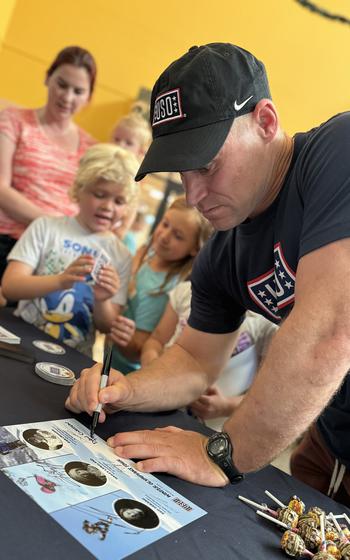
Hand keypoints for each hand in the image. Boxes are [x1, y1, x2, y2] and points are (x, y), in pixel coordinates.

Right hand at [59, 255, 93, 289]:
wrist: (59, 282)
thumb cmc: (70, 277)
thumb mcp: (78, 273)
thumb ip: (85, 271)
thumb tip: (93, 268)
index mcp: (74, 264)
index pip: (80, 258)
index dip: (86, 256)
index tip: (93, 256)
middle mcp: (71, 266)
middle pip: (78, 262)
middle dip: (86, 261)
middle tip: (93, 262)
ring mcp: (68, 272)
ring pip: (75, 269)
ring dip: (83, 269)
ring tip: (90, 270)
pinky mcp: (67, 278)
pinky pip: (72, 277)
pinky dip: (78, 278)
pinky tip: (84, 279)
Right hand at [65, 362, 132, 422]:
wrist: (120, 396)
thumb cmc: (122, 390)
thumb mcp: (123, 391)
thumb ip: (114, 393)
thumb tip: (102, 396)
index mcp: (99, 369)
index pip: (90, 380)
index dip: (91, 394)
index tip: (95, 407)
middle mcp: (87, 375)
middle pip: (81, 390)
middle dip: (90, 405)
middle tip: (100, 414)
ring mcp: (80, 384)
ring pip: (75, 398)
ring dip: (85, 409)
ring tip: (98, 413)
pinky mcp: (76, 394)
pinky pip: (70, 403)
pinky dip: (78, 409)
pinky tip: (88, 410)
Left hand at [93, 265, 119, 301]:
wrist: (98, 296)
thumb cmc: (98, 285)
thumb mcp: (98, 278)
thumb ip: (98, 272)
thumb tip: (94, 266)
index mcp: (114, 275)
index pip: (113, 269)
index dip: (108, 267)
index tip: (102, 265)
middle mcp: (117, 280)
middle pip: (113, 274)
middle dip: (106, 272)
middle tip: (99, 271)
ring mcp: (116, 286)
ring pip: (111, 281)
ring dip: (105, 278)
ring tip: (99, 276)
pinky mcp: (114, 292)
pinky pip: (110, 287)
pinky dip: (105, 284)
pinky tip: (100, 283)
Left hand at [107, 426, 228, 486]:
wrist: (220, 455)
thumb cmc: (202, 448)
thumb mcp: (184, 436)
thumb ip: (170, 433)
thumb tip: (157, 432)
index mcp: (169, 436)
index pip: (145, 434)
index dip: (129, 436)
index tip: (115, 439)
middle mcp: (169, 442)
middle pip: (144, 440)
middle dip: (126, 441)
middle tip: (110, 444)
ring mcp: (174, 452)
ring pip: (150, 449)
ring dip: (133, 451)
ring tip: (119, 453)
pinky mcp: (181, 464)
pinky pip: (163, 463)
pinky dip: (151, 464)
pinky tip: (141, 467)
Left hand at [109, 316, 135, 346]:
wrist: (123, 340)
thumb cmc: (121, 329)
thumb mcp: (123, 323)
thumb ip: (120, 320)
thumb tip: (116, 316)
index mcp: (132, 326)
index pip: (131, 323)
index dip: (124, 320)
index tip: (117, 317)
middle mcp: (132, 333)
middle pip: (126, 329)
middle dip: (118, 325)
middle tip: (112, 322)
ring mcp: (129, 339)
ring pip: (123, 335)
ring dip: (116, 331)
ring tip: (111, 329)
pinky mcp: (125, 344)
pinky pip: (119, 341)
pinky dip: (114, 338)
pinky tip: (109, 334)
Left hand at [190, 385, 240, 419]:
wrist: (225, 408)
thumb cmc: (219, 397)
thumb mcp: (214, 389)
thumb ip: (206, 386)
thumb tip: (197, 383)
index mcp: (209, 401)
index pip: (196, 397)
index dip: (192, 393)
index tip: (189, 390)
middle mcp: (206, 409)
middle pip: (192, 404)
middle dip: (190, 399)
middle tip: (187, 394)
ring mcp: (204, 414)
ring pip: (191, 409)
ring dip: (190, 405)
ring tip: (190, 399)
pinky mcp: (203, 418)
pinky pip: (194, 413)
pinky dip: (193, 409)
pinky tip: (194, 405)